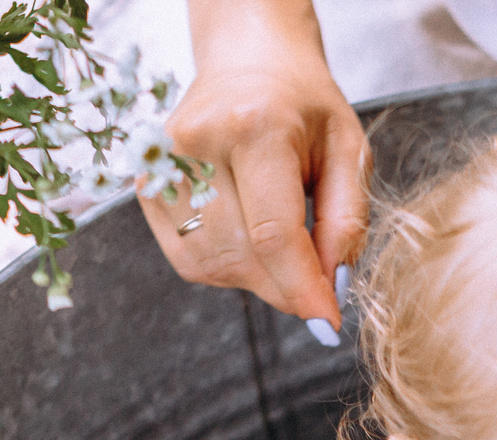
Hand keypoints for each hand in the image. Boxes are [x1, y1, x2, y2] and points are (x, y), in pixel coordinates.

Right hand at [143, 27, 368, 322]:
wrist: (249, 63)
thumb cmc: (305, 108)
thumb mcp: (349, 152)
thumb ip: (346, 222)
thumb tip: (331, 288)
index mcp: (253, 126)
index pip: (273, 234)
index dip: (302, 288)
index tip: (328, 320)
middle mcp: (196, 143)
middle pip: (243, 256)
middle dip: (286, 286)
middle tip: (315, 282)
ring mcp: (162, 164)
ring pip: (213, 264)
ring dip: (256, 277)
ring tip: (281, 244)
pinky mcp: (147, 186)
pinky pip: (190, 259)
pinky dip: (227, 266)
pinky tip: (247, 237)